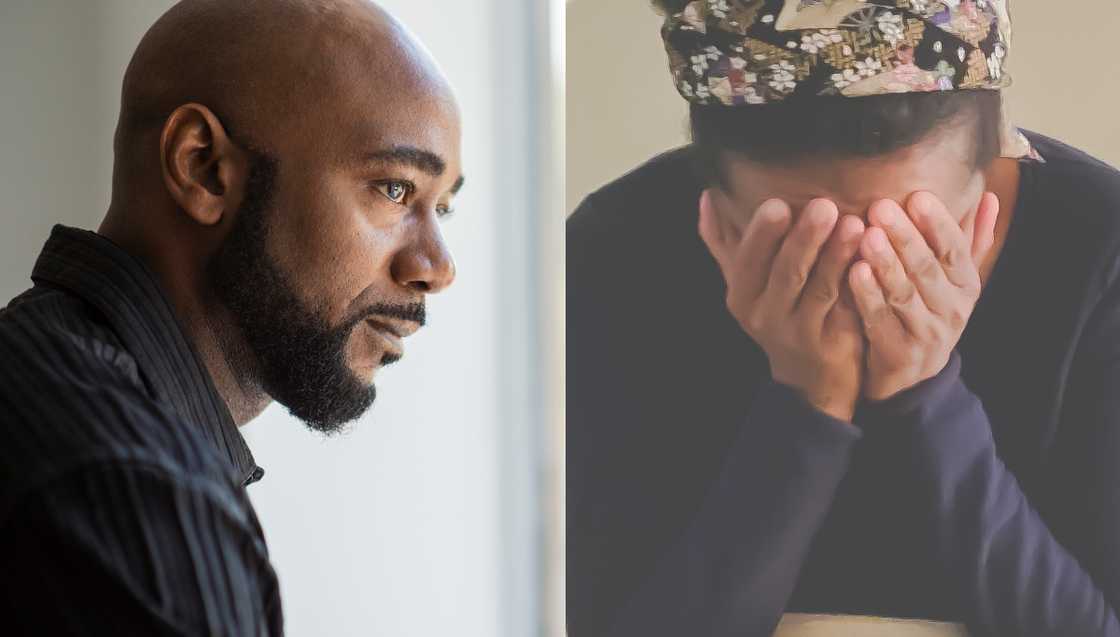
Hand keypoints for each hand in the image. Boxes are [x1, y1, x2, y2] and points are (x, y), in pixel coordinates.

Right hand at [699, 189, 866, 421]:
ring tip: (854, 224)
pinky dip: (858, 281)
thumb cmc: (778, 314)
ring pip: (820, 289)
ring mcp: (800, 331)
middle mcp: (765, 315)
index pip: (747, 260)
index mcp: (742, 294)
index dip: (762, 234)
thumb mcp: (745, 284)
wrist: (809, 379)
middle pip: (785, 273)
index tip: (777, 203)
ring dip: (837, 255)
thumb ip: (723, 242)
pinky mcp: (833, 342)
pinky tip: (871, 255)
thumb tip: (707, 196)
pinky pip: (847, 308)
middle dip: (804, 239)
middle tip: (824, 206)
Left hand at [848, 191, 999, 400]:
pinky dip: (868, 296)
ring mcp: (926, 333)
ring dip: (886, 263)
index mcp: (966, 285)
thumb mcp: (955, 280)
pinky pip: (881, 320)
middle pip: (927, 268)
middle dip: (905, 236)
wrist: (914, 378)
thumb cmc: (929, 313)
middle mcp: (951, 308)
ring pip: (904, 293)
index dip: (937, 223)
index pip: (955, 249)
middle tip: (881, 207)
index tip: (917, 195)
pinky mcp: (899, 352)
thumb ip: (971, 240)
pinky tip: (853, 272)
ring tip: (866, 236)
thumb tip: (989, 196)